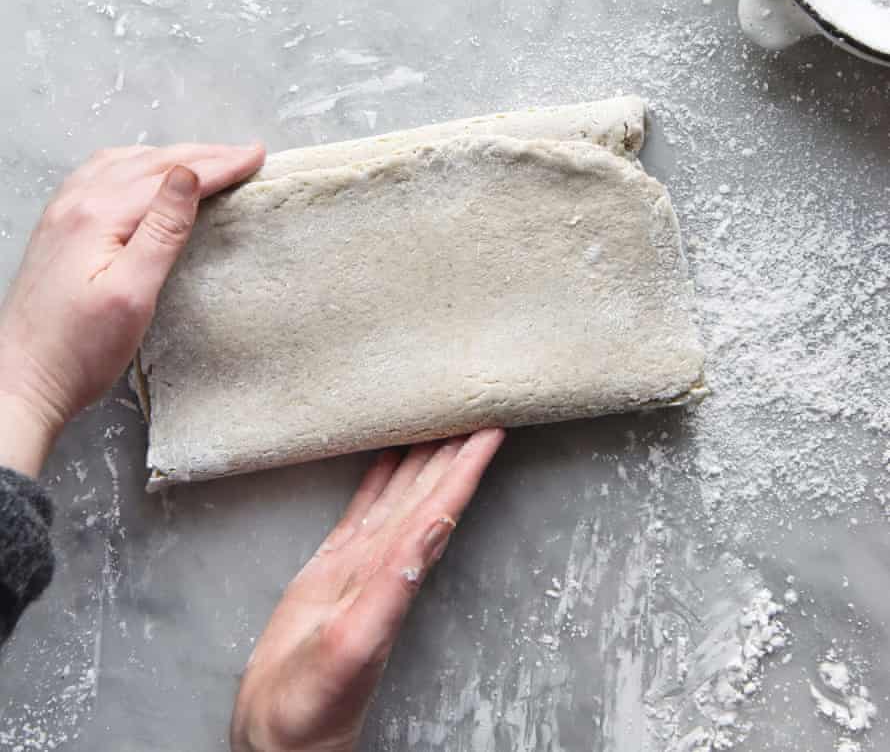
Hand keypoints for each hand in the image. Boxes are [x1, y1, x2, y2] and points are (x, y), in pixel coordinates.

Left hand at [0, 142, 265, 476]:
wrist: (21, 379)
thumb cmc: (79, 349)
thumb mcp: (132, 294)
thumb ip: (161, 231)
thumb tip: (187, 176)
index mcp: (99, 215)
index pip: (172, 177)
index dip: (220, 165)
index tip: (256, 156)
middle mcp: (77, 203)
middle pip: (149, 162)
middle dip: (203, 154)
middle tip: (245, 153)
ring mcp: (63, 212)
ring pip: (125, 163)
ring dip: (171, 155)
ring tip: (208, 159)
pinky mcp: (58, 228)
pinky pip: (102, 175)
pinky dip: (137, 165)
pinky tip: (146, 174)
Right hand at [230, 429, 505, 751]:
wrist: (282, 734)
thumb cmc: (314, 704)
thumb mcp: (352, 645)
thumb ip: (392, 589)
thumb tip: (430, 531)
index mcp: (399, 572)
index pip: (444, 504)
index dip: (470, 464)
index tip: (494, 426)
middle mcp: (389, 561)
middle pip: (430, 489)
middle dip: (453, 445)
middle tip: (470, 401)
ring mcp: (361, 562)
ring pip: (401, 493)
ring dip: (422, 455)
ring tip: (435, 416)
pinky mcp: (332, 568)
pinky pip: (363, 509)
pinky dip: (378, 479)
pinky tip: (386, 456)